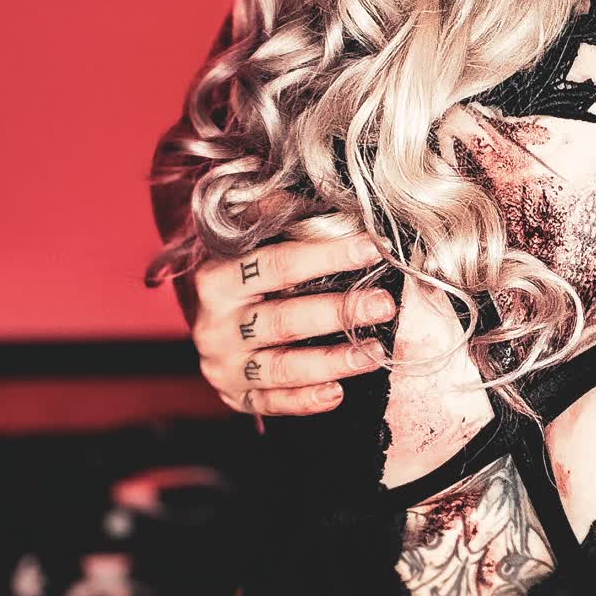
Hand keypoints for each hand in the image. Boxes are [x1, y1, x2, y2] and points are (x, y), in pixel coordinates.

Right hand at [190, 216, 396, 421]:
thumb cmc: (244, 279)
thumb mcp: (249, 244)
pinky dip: (305, 400)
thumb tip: (295, 192)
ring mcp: (224, 364)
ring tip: (374, 352)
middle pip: (281, 319)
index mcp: (217, 280)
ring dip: (331, 361)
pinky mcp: (236, 396)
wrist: (213, 325)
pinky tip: (338, 392)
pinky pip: (272, 403)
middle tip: (383, 305)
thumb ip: (271, 220)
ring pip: (281, 367)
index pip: (274, 264)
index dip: (324, 256)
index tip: (371, 248)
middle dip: (337, 312)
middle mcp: (215, 325)